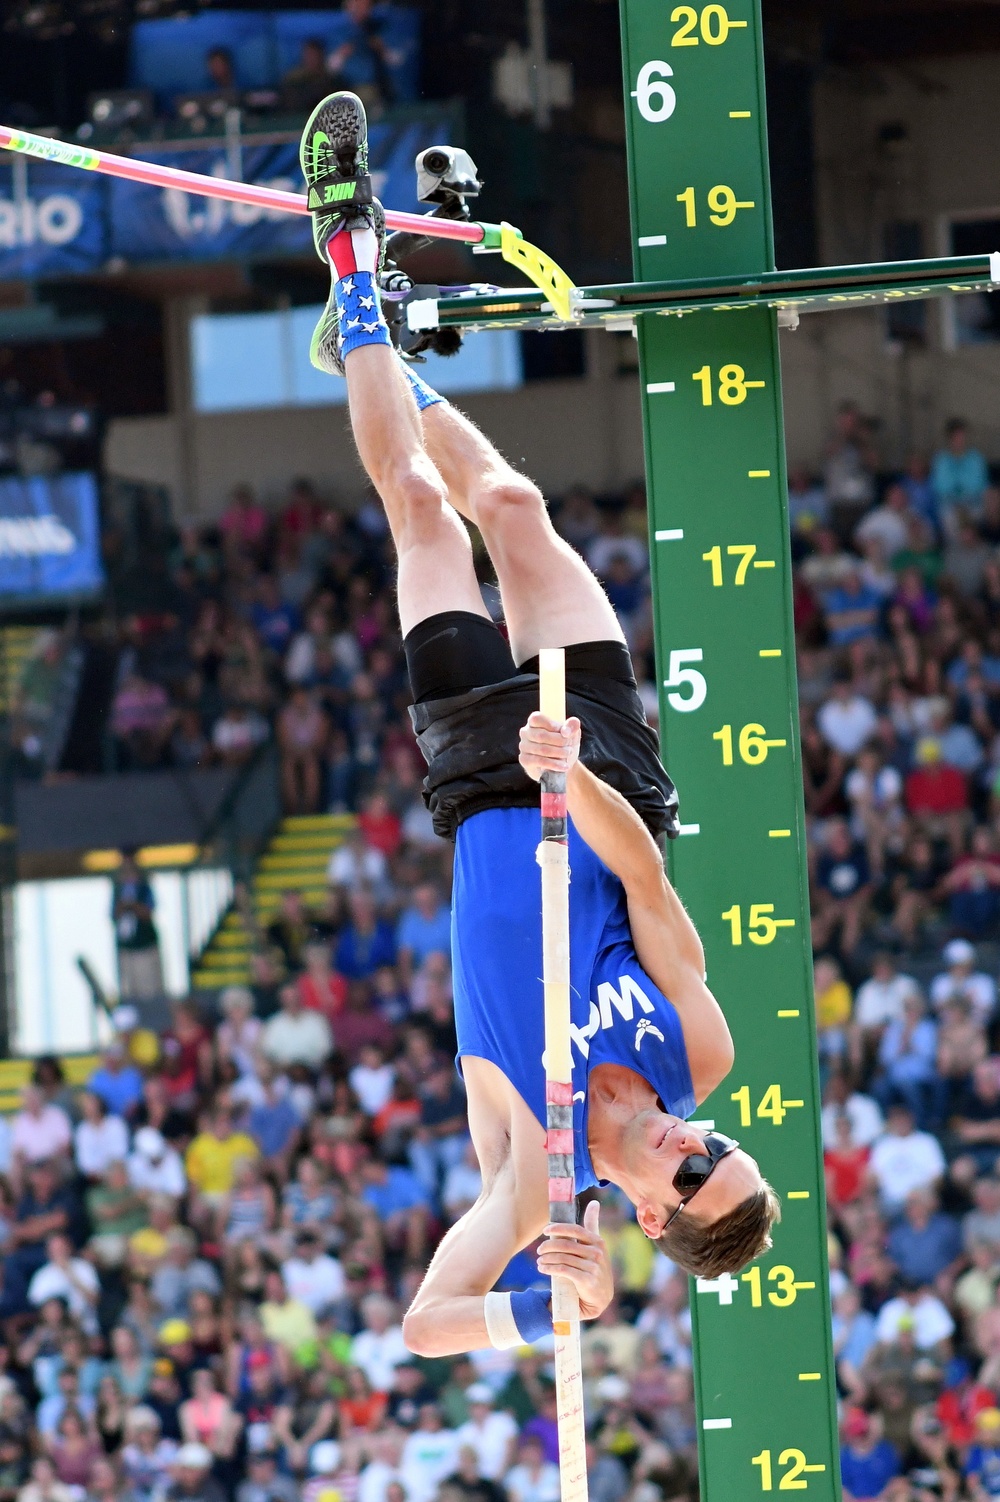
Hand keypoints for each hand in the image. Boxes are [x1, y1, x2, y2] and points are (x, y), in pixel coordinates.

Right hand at [518, 712, 580, 783]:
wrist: (564, 764)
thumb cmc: (565, 744)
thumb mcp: (573, 733)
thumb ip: (572, 725)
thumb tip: (565, 731)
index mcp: (535, 721)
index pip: (537, 718)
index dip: (551, 725)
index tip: (564, 733)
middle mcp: (526, 732)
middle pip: (541, 735)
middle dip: (560, 742)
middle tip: (570, 747)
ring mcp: (524, 746)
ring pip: (542, 749)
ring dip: (559, 753)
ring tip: (568, 755)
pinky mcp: (524, 760)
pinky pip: (539, 761)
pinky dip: (554, 764)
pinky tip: (564, 766)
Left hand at [535, 1201, 611, 1320]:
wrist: (600, 1298)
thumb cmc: (595, 1268)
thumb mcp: (596, 1246)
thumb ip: (592, 1224)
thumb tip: (594, 1202)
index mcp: (598, 1242)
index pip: (575, 1230)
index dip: (558, 1228)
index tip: (545, 1230)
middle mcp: (597, 1253)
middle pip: (566, 1245)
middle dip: (549, 1246)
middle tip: (539, 1249)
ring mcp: (593, 1267)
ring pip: (562, 1258)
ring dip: (546, 1259)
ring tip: (539, 1261)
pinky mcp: (587, 1281)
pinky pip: (563, 1270)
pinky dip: (550, 1268)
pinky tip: (543, 1269)